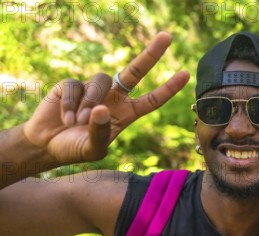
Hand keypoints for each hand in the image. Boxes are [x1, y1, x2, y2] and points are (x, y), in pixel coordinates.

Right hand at [22, 32, 189, 163]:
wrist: (47, 145)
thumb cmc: (75, 149)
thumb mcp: (92, 149)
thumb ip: (100, 133)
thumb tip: (101, 108)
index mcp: (126, 114)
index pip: (152, 100)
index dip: (168, 88)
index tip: (186, 73)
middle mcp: (114, 97)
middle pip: (135, 71)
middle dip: (151, 54)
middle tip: (167, 37)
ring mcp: (94, 89)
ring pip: (101, 81)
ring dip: (90, 102)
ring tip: (78, 122)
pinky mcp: (72, 85)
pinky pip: (76, 87)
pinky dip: (71, 105)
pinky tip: (66, 119)